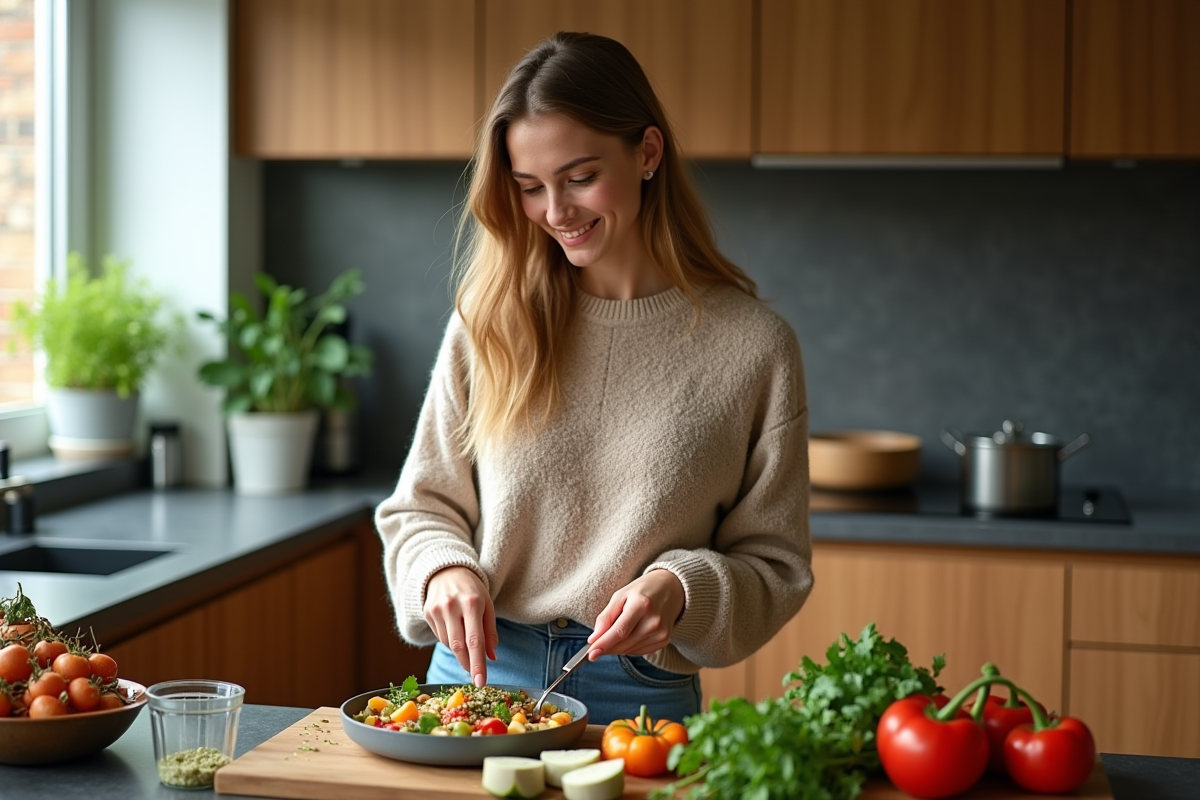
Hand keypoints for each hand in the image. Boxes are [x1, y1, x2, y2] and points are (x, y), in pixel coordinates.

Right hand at [423, 566, 497, 686]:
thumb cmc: (472, 589)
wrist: (446, 570)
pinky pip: (440, 636)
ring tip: (467, 643)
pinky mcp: (426, 612)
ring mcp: (436, 609)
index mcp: (472, 603)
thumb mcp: (487, 604)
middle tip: (475, 677)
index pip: (475, 640)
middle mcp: (452, 606)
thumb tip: (492, 657)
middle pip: (458, 646)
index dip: (478, 664)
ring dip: (460, 651)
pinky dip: (450, 641)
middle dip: (468, 664)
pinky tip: (455, 631)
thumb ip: (490, 631)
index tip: (480, 682)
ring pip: (448, 643)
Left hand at [586, 569, 684, 659]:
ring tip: (616, 633)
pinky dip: (628, 648)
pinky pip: (639, 651)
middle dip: (607, 647)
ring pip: (630, 650)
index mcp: (642, 605)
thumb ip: (606, 617)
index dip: (604, 644)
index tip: (591, 653)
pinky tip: (629, 636)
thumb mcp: (620, 595)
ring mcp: (661, 633)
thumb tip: (594, 638)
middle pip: (624, 644)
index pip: (620, 632)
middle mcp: (654, 621)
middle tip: (594, 646)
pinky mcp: (664, 640)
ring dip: (617, 647)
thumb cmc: (642, 590)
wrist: (671, 588)